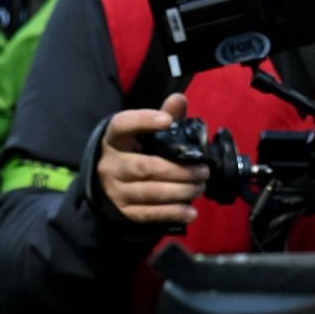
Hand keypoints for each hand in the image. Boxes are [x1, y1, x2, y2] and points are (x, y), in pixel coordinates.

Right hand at [97, 92, 206, 227]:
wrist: (112, 181)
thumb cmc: (137, 149)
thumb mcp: (146, 132)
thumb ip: (165, 115)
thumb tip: (179, 100)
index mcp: (115, 138)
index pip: (122, 125)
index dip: (143, 121)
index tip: (167, 121)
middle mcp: (110, 164)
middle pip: (145, 167)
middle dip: (179, 170)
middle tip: (204, 170)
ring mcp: (115, 190)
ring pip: (150, 192)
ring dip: (181, 191)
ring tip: (201, 186)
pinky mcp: (124, 210)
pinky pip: (149, 214)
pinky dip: (172, 213)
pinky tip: (191, 211)